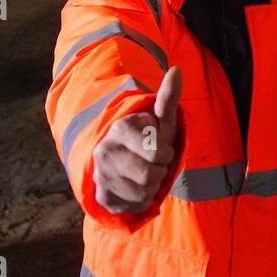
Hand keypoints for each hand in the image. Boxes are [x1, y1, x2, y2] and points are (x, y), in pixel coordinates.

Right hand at [92, 66, 181, 213]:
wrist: (123, 160)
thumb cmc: (148, 137)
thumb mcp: (161, 119)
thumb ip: (168, 97)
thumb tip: (176, 70)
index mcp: (119, 129)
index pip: (156, 152)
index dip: (165, 153)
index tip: (161, 147)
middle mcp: (104, 152)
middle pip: (149, 175)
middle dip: (160, 171)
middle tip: (155, 163)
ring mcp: (100, 175)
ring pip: (143, 192)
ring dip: (152, 186)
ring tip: (145, 173)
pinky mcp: (101, 197)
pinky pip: (134, 206)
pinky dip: (142, 200)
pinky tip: (136, 187)